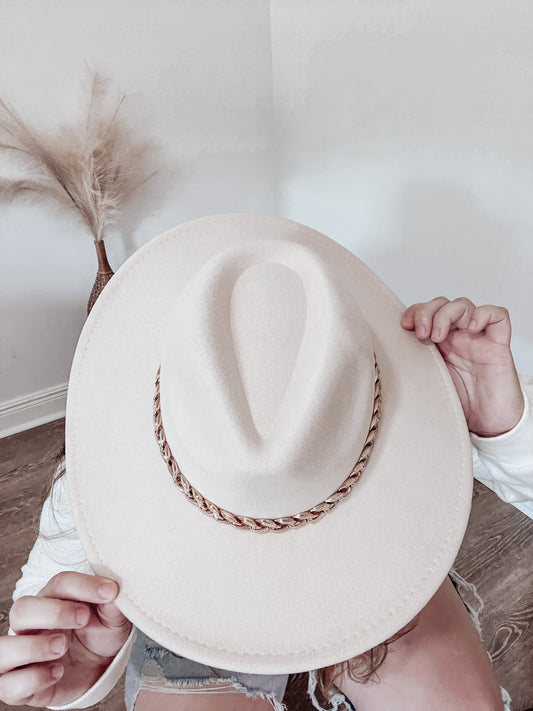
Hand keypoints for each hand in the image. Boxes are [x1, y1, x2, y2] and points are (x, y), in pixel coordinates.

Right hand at [0, 572, 131, 707]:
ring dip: (32, 647)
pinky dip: (32, 679)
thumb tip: (113, 592)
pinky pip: (7, 684)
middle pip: (22, 608)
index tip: (109, 591)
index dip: (83, 585)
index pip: (59, 583)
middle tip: (83, 618)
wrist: (99, 668)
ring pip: (3, 647)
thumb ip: (112, 604)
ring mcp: (22, 655)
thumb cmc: (99, 635)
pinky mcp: (21, 685)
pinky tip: (57, 672)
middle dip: (53, 612)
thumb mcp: (112, 618)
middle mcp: (32, 625)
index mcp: (54, 600)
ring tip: (62, 646)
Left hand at [401, 297, 523, 436]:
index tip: (405, 326)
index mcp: (438, 344)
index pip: (425, 312)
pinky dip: (483, 314)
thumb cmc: (460, 405)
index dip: (415, 312)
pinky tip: (472, 327)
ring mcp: (478, 338)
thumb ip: (412, 367)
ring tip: (439, 335)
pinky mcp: (499, 345)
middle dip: (428, 312)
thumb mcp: (426, 382)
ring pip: (464, 305)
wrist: (488, 425)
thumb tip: (381, 361)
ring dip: (448, 314)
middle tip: (422, 333)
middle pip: (442, 304)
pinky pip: (497, 316)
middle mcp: (457, 337)